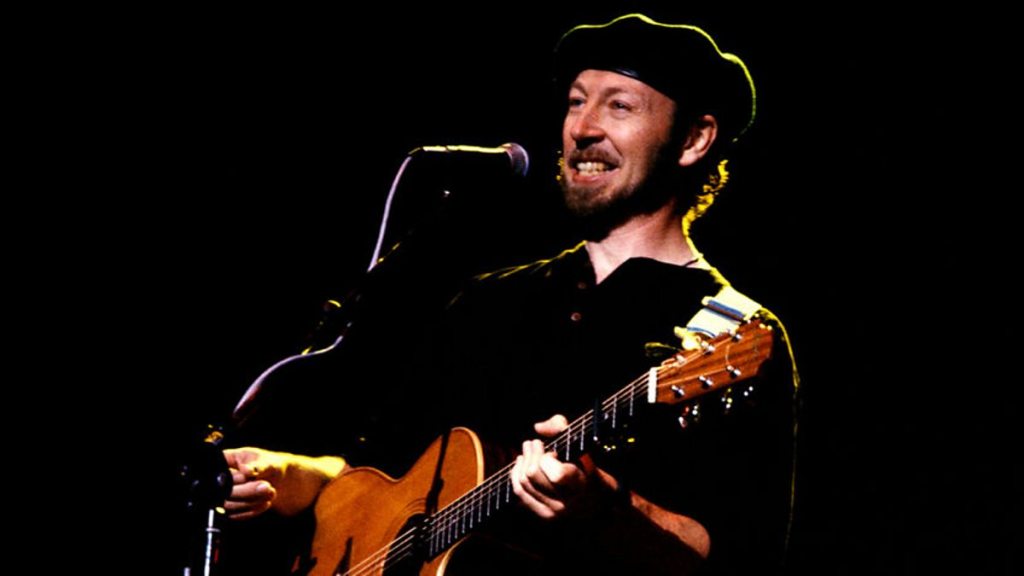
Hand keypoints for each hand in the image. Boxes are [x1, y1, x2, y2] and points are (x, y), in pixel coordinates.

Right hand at [223, 447, 344, 519]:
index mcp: (227, 460)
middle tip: (266, 485)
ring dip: (251, 501)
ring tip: (271, 491)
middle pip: (223, 491)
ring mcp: (227, 495)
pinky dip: (252, 510)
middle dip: (246, 490)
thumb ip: (258, 466)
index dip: (233, 476)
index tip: (250, 475)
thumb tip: (246, 471)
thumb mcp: (269, 462)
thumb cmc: (276, 466)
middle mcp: (223, 478)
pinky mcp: (234, 509)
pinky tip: (267, 503)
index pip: (218, 471)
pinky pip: (237, 515)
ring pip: (229, 505)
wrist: (286, 483)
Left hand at [510, 415, 618, 519]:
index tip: (554, 452)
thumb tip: (538, 428)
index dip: (548, 458)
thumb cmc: (591, 470)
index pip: (557, 474)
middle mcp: (567, 502)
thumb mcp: (584, 446)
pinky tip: (521, 463)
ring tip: (527, 451)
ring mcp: (553, 511)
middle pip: (533, 475)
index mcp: (582, 485)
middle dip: (531, 453)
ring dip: (522, 462)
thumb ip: (562, 428)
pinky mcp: (543, 515)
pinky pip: (520, 492)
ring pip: (524, 482)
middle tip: (534, 443)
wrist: (599, 504)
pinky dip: (516, 474)